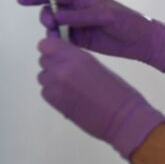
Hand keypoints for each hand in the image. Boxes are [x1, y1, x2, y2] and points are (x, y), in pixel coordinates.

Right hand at [18, 0, 164, 71]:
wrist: (143, 41)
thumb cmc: (128, 22)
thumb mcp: (105, 16)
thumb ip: (79, 16)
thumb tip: (53, 16)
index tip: (21, 0)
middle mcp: (78, 11)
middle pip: (51, 11)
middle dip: (46, 16)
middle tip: (51, 25)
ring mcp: (78, 26)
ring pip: (55, 27)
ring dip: (52, 31)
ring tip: (59, 37)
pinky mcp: (81, 41)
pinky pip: (63, 40)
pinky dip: (59, 42)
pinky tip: (62, 46)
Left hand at [37, 36, 164, 159]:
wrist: (122, 118)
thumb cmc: (120, 92)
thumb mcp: (99, 67)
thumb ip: (78, 61)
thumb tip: (65, 60)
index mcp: (77, 58)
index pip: (46, 45)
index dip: (52, 48)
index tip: (61, 53)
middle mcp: (61, 70)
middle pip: (43, 59)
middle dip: (54, 63)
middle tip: (71, 72)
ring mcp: (55, 87)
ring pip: (43, 76)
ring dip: (53, 78)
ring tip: (72, 86)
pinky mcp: (54, 103)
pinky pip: (45, 91)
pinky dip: (54, 92)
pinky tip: (70, 96)